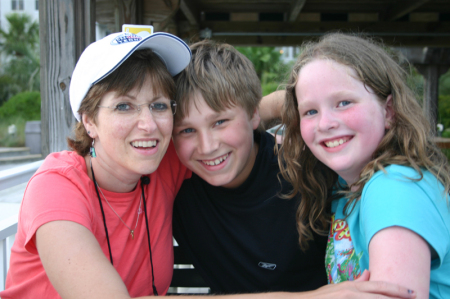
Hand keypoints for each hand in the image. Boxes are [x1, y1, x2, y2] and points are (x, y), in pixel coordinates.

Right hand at [301, 270, 415, 298]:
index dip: (397, 289)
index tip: (412, 292)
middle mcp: (351, 292)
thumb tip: (369, 274)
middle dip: (398, 298)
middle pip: (381, 295)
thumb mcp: (338, 288)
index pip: (380, 286)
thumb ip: (355, 283)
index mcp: (352, 287)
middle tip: (415, 298)